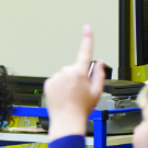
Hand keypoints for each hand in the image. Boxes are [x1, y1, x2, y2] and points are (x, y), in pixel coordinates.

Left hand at [44, 25, 105, 140]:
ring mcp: (55, 77)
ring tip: (71, 96)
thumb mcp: (97, 91)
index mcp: (79, 72)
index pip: (85, 51)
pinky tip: (62, 96)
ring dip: (68, 82)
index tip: (87, 28)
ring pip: (64, 75)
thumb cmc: (81, 108)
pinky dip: (59, 86)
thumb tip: (99, 62)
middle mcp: (66, 72)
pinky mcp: (48, 83)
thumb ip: (99, 74)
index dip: (87, 38)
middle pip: (75, 68)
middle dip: (78, 76)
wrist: (66, 120)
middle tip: (80, 91)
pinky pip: (56, 81)